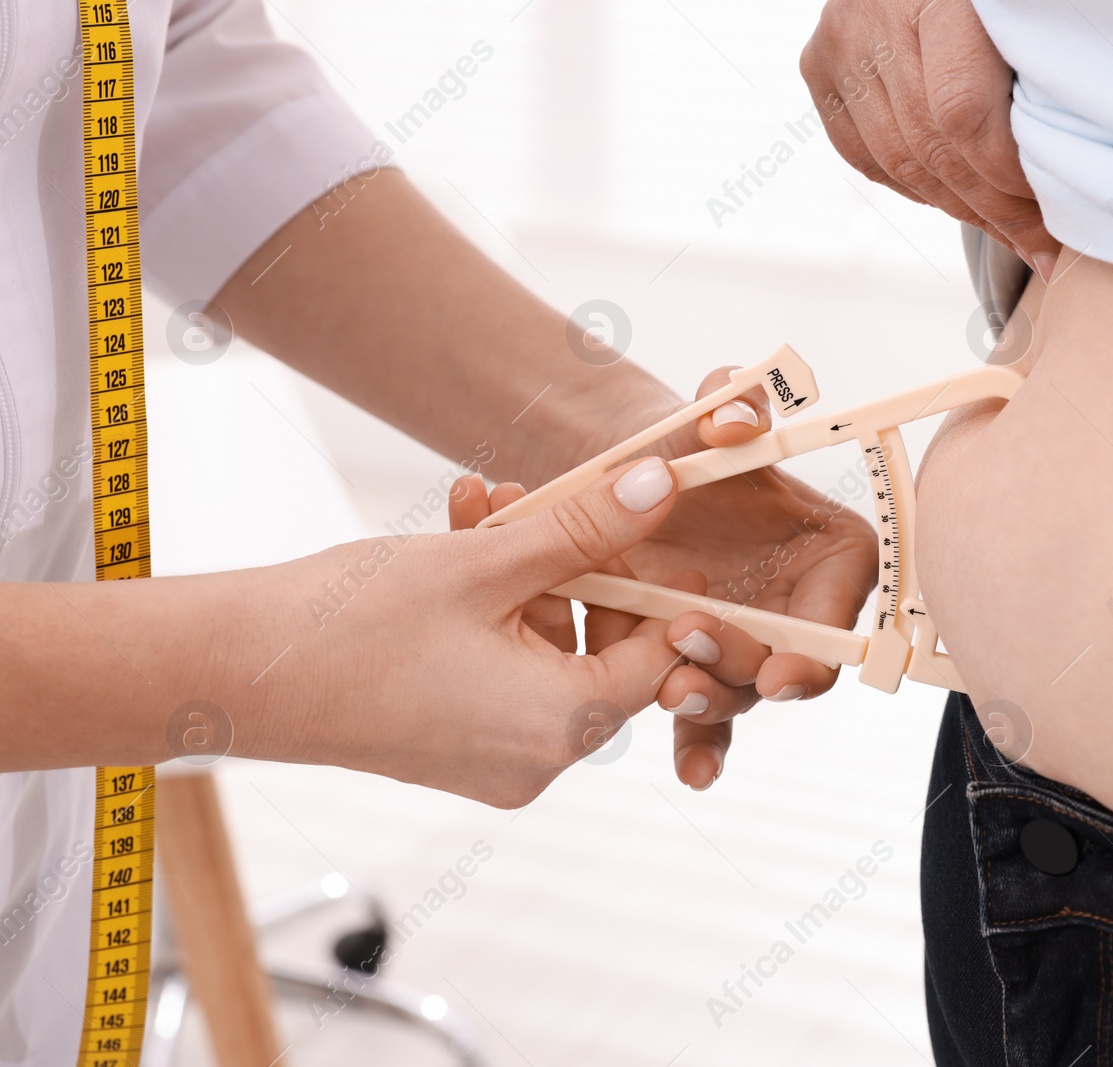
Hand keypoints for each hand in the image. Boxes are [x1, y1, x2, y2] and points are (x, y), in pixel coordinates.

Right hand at [261, 459, 681, 807]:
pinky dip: (493, 608)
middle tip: (558, 500)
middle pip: (602, 651)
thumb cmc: (356, 623)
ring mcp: (495, 759)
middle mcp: (538, 761)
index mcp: (561, 728)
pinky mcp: (457, 745)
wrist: (238, 674)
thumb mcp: (488, 561)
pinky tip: (463, 533)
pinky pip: (503, 669)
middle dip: (580, 564)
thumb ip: (585, 527)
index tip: (650, 530)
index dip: (662, 587)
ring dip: (529, 571)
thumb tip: (661, 488)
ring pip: (547, 650)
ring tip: (492, 500)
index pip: (659, 658)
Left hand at [461, 373, 878, 791]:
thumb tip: (736, 422)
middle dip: (741, 669)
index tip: (779, 672)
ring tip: (670, 694)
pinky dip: (701, 748)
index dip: (818, 648)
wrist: (615, 481)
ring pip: (740, 693)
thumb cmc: (678, 442)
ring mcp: (746, 646)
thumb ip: (730, 403)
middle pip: (788, 662)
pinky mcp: (698, 670)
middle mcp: (796, 609)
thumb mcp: (701, 412)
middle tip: (690, 659)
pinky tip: (692, 772)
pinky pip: (705, 720)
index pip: (841, 609)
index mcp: (828, 555)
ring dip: (712, 705)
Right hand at [800, 0, 1060, 276]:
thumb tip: (1070, 180)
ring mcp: (838, 38)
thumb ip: (1044, 71)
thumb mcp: (1029, 15)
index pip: (959, 115)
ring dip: (959, 207)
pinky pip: (865, 154)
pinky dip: (913, 186)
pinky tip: (957, 198)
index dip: (1007, 181)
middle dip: (992, 208)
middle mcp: (875, 10)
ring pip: (897, 159)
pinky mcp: (818, 62)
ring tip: (1010, 229)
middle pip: (928, 146)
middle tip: (1041, 242)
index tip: (1055, 217)